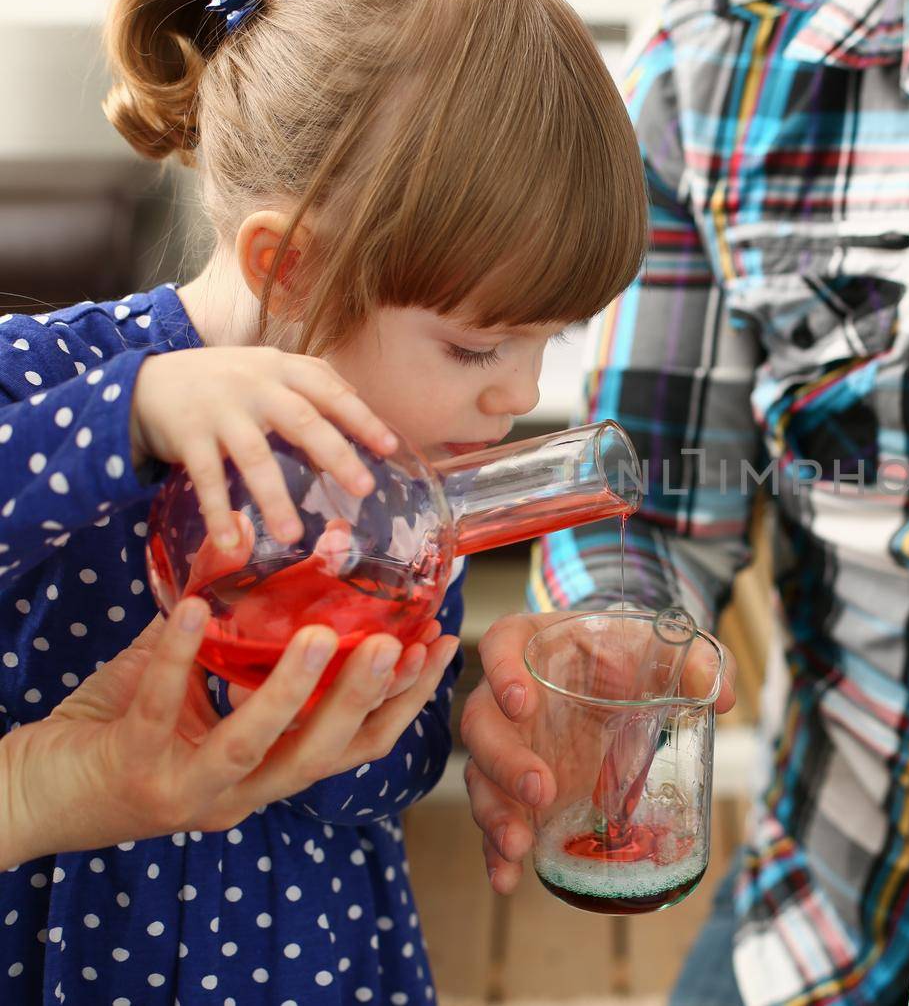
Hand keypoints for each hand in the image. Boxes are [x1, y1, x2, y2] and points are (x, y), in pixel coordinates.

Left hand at [0, 599, 456, 865]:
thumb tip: (256, 537)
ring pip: (259, 746)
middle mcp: (241, 794)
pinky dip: (179, 656)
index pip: (358, 745)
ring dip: (297, 691)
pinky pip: (164, 706)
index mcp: (269, 774)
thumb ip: (229, 628)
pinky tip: (192, 609)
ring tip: (320, 634)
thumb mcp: (187, 681)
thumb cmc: (113, 732)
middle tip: (401, 642)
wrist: (28, 797)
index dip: (407, 701)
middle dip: (370, 698)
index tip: (440, 644)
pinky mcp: (135, 770)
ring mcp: (189, 788)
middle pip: (327, 755)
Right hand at [130, 347, 397, 547]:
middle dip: (336, 455)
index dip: (361, 417)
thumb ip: (310, 381)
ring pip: (254, 456)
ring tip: (293, 537)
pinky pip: (206, 479)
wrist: (146, 381)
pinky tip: (231, 543)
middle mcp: (254, 385)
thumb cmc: (224, 381)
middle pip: (302, 421)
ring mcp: (220, 411)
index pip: (330, 391)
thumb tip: (361, 405)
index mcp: (281, 369)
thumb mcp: (268, 369)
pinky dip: (218, 512)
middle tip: (364, 489)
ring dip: (274, 499)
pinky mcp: (187, 435)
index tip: (389, 447)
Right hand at [460, 611, 736, 893]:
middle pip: (482, 724)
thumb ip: (700, 659)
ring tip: (519, 848)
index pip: (503, 645)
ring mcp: (508, 743)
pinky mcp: (514, 786)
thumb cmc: (630, 654)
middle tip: (540, 790)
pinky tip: (508, 878)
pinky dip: (495, 851)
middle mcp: (506, 694)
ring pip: (482, 777)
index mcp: (535, 644)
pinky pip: (496, 817)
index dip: (502, 671)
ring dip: (495, 814)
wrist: (620, 678)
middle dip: (505, 761)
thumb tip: (721, 692)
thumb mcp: (665, 647)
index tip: (522, 700)